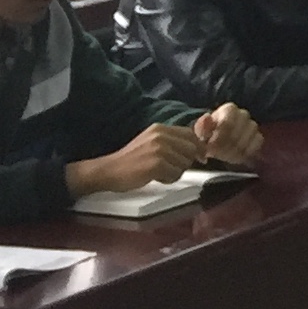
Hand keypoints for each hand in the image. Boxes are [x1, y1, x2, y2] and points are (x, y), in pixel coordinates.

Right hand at [71, 123, 200, 195]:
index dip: (196, 147)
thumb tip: (199, 148)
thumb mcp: (151, 142)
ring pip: (185, 164)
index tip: (196, 157)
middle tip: (169, 168)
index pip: (191, 134)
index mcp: (161, 128)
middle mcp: (161, 136)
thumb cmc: (131, 160)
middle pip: (191, 150)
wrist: (109, 170)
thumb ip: (171, 141)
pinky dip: (168, 179)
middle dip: (185, 162)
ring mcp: (159, 149)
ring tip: (159, 172)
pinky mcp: (156, 164)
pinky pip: (176, 175)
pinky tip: (155, 177)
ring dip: (175, 172)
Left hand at [193, 105, 261, 166]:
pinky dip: (248, 151)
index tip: (210, 147)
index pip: (228, 123)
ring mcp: (252, 125)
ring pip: (250, 136)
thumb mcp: (199, 132)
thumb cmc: (208, 135)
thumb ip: (202, 126)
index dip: (219, 137)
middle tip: (216, 154)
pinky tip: (237, 156)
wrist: (216, 141)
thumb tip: (206, 117)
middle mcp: (243, 114)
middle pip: (239, 131)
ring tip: (225, 156)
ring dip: (236, 150)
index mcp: (229, 110)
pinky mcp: (258, 136)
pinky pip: (258, 142)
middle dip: (226, 146)